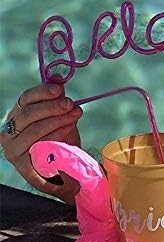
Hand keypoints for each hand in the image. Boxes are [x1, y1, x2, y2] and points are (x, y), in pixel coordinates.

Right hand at [0, 78, 81, 203]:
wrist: (63, 165)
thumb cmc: (59, 135)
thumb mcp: (59, 114)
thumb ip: (55, 96)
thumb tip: (56, 76)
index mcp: (17, 114)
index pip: (25, 99)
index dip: (42, 92)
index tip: (60, 89)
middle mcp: (9, 131)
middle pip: (28, 114)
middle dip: (52, 107)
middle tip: (71, 104)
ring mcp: (13, 149)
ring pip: (34, 130)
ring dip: (58, 120)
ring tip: (75, 114)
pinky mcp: (22, 165)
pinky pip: (39, 147)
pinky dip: (56, 136)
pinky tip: (70, 128)